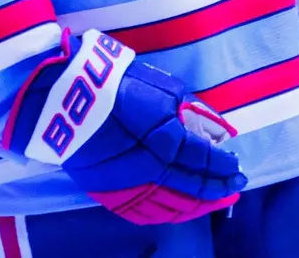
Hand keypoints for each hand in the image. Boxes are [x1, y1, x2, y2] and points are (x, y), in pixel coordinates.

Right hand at [5, 30, 246, 223]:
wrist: (61, 98)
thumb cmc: (112, 83)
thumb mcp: (159, 86)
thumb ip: (189, 108)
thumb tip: (214, 128)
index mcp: (167, 140)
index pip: (205, 160)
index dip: (224, 165)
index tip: (236, 165)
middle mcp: (153, 170)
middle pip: (194, 187)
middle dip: (218, 188)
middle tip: (235, 186)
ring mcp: (131, 187)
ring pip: (174, 206)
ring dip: (199, 205)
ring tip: (215, 201)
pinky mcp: (111, 194)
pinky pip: (148, 213)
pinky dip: (170, 214)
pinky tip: (182, 210)